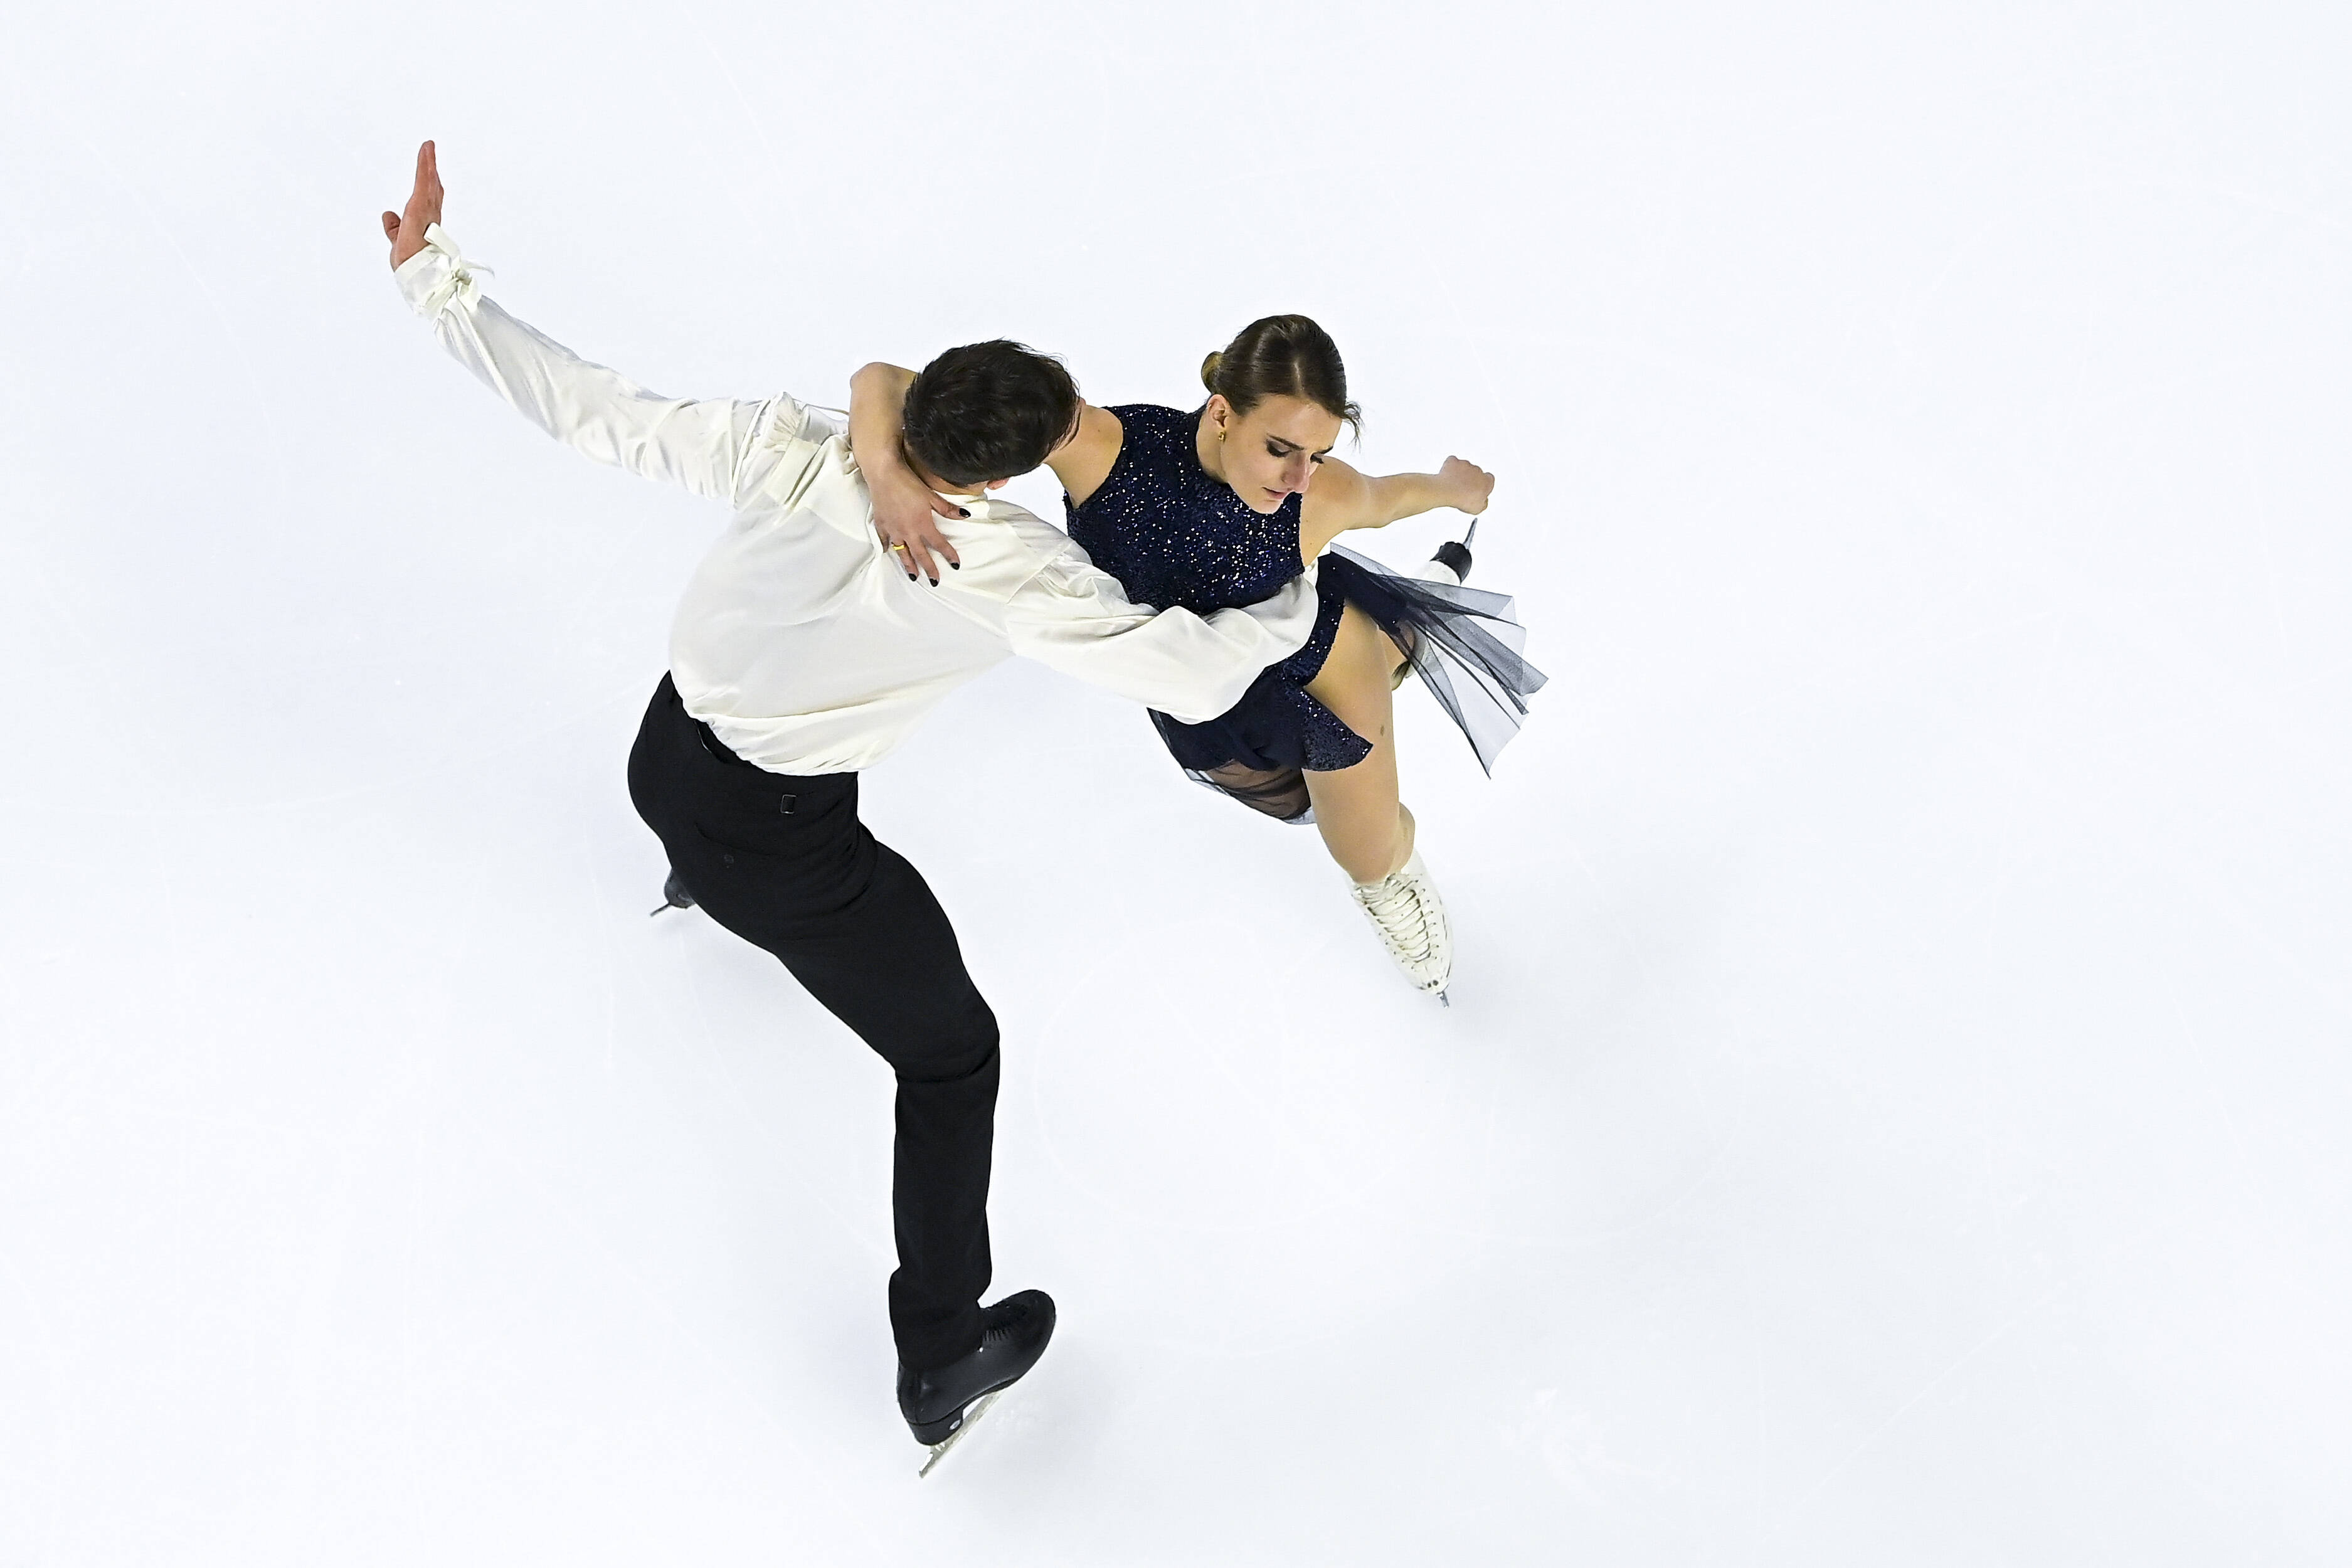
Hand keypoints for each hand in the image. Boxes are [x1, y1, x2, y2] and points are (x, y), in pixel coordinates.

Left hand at [380, 140, 442, 270]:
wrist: (419, 273)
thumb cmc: (413, 264)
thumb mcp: (398, 242)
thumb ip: (393, 227)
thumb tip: (388, 215)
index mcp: (425, 225)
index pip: (429, 202)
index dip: (431, 188)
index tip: (432, 176)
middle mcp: (429, 215)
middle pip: (431, 188)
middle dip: (431, 171)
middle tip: (431, 154)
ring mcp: (426, 209)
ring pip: (428, 181)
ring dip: (428, 163)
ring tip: (428, 147)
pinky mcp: (420, 205)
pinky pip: (423, 180)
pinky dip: (425, 164)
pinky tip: (426, 151)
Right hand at [869, 462, 966, 582]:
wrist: (884, 474)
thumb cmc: (908, 482)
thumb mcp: (930, 495)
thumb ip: (946, 509)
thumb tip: (964, 516)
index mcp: (922, 524)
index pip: (939, 544)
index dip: (949, 555)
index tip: (956, 565)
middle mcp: (908, 531)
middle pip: (920, 555)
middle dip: (929, 569)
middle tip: (934, 581)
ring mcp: (893, 530)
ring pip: (902, 553)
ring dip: (909, 565)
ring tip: (914, 576)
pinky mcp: (881, 525)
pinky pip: (885, 541)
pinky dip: (888, 547)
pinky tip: (889, 552)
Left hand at [1439, 455, 1493, 514]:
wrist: (1447, 491)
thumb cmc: (1462, 499)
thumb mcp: (1478, 508)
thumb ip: (1483, 503)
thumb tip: (1482, 501)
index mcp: (1486, 481)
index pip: (1489, 479)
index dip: (1483, 485)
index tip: (1478, 490)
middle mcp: (1477, 470)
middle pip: (1476, 472)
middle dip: (1471, 479)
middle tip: (1464, 489)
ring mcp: (1465, 465)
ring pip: (1464, 467)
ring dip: (1461, 473)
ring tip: (1454, 485)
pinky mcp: (1454, 462)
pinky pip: (1453, 461)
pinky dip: (1451, 467)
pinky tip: (1448, 475)